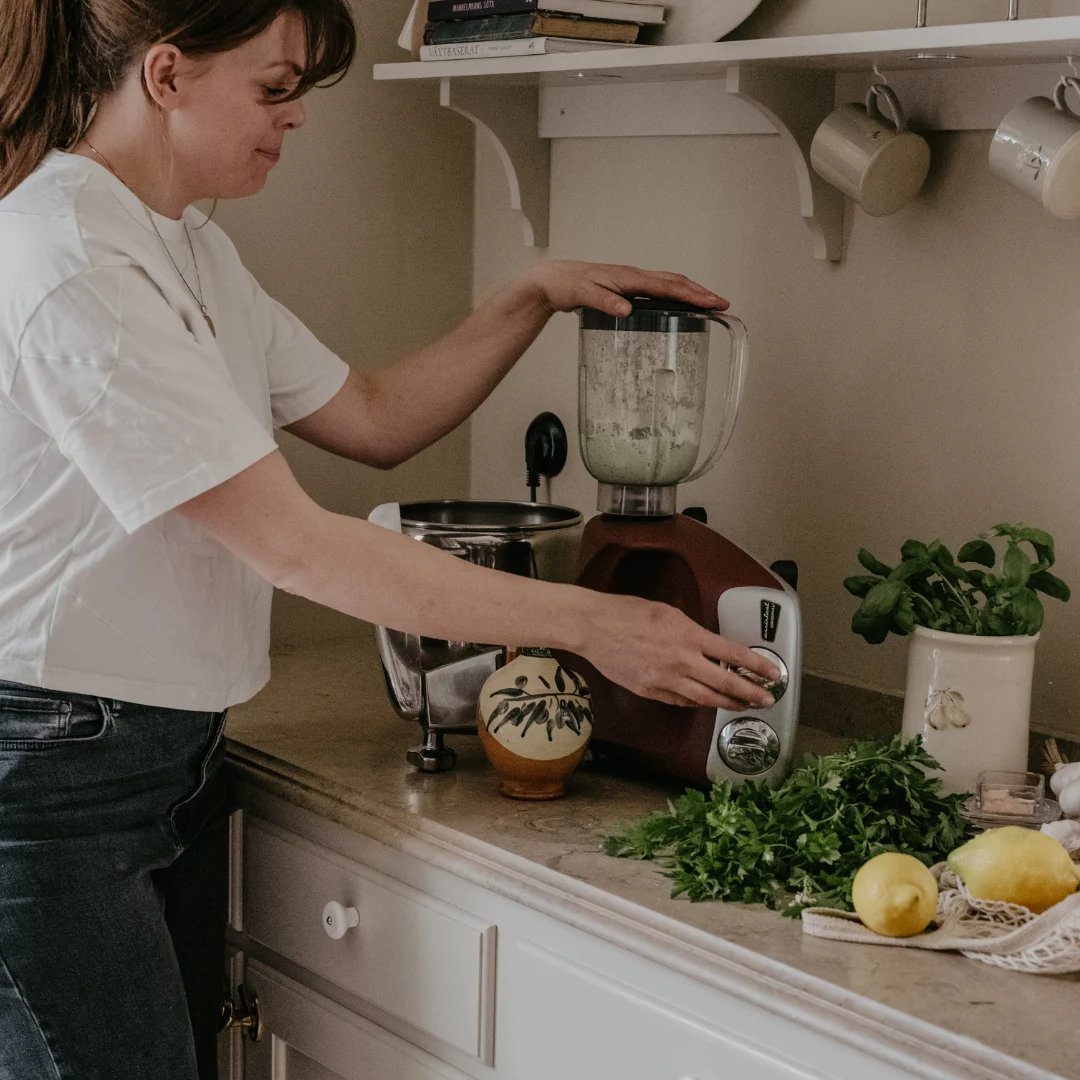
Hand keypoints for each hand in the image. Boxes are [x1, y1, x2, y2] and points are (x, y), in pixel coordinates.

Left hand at [520, 260, 726, 317]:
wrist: (552, 280)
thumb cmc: (567, 285)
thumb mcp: (583, 295)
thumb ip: (605, 302)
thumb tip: (627, 310)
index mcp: (629, 277)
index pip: (668, 286)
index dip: (693, 295)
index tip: (713, 303)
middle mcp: (634, 276)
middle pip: (675, 282)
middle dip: (701, 293)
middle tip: (722, 305)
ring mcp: (632, 281)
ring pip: (668, 284)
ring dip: (690, 293)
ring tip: (709, 304)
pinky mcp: (627, 288)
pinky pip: (658, 290)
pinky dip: (674, 295)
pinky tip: (679, 306)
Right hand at [580, 594, 781, 709]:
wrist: (594, 628)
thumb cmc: (627, 613)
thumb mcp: (669, 612)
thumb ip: (691, 630)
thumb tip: (708, 644)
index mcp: (689, 637)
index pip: (734, 655)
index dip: (757, 666)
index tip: (772, 673)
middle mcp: (682, 662)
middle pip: (726, 684)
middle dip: (751, 693)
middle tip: (768, 699)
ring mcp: (666, 680)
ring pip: (706, 699)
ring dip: (729, 703)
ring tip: (743, 706)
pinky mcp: (651, 691)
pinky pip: (681, 701)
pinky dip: (698, 702)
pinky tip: (707, 702)